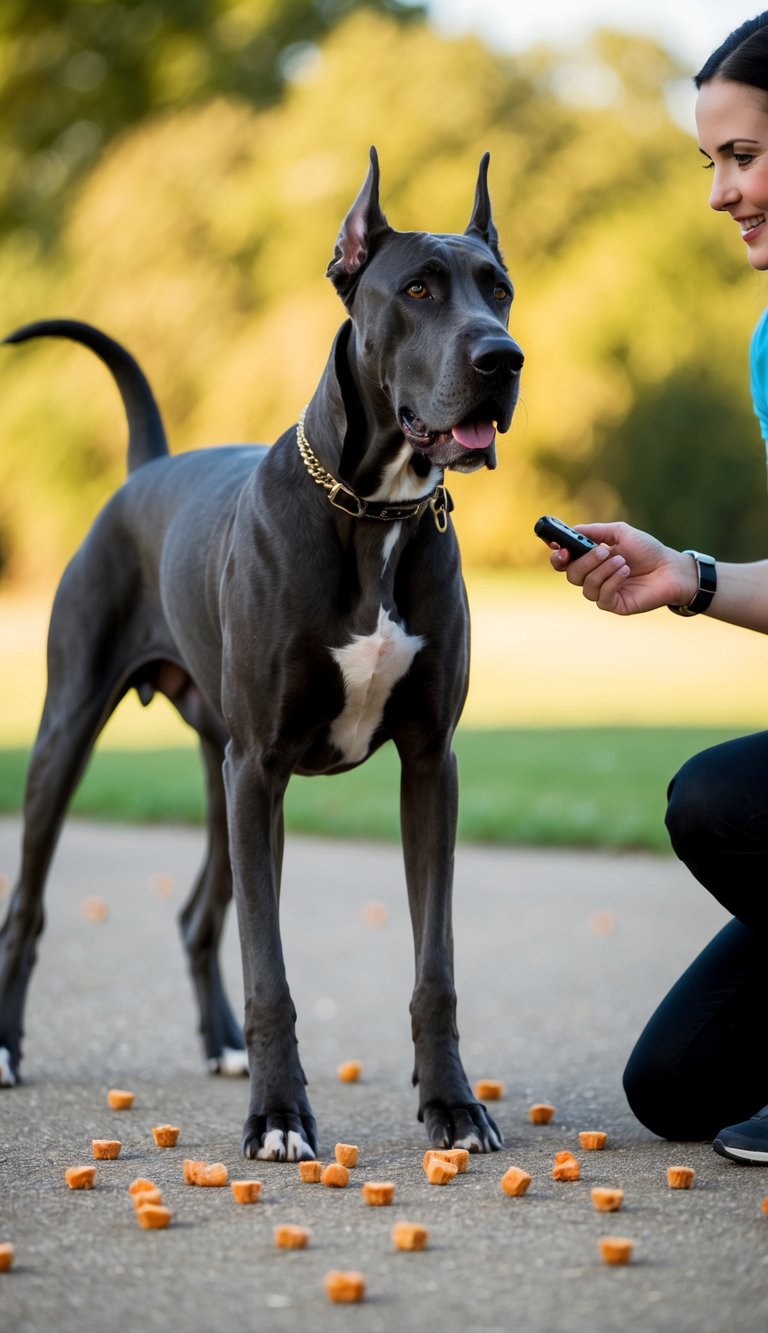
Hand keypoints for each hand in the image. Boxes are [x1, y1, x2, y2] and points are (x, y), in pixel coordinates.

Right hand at [548, 522, 697, 615]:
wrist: (671, 567)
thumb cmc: (648, 550)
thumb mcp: (621, 532)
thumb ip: (596, 531)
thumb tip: (572, 530)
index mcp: (591, 560)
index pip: (564, 562)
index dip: (558, 557)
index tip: (560, 548)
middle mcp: (594, 577)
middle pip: (572, 575)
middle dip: (586, 561)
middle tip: (603, 550)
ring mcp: (603, 593)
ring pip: (586, 586)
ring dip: (603, 570)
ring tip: (623, 561)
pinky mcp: (615, 605)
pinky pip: (602, 597)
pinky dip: (612, 582)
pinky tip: (626, 572)